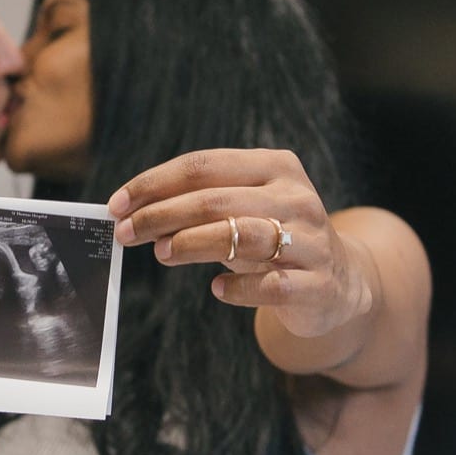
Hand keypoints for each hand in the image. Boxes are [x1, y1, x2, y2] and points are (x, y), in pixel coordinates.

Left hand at [107, 148, 371, 340]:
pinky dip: (238, 286)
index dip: (154, 183)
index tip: (117, 204)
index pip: (204, 166)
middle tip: (125, 233)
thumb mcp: (240, 212)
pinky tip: (217, 289)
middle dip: (161, 215)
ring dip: (192, 243)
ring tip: (161, 253)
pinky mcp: (317, 283)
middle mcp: (296, 197)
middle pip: (215, 199)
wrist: (338, 282)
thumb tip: (136, 216)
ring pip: (243, 235)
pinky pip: (271, 284)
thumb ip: (196, 209)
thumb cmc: (272, 239)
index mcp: (275, 167)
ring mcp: (311, 240)